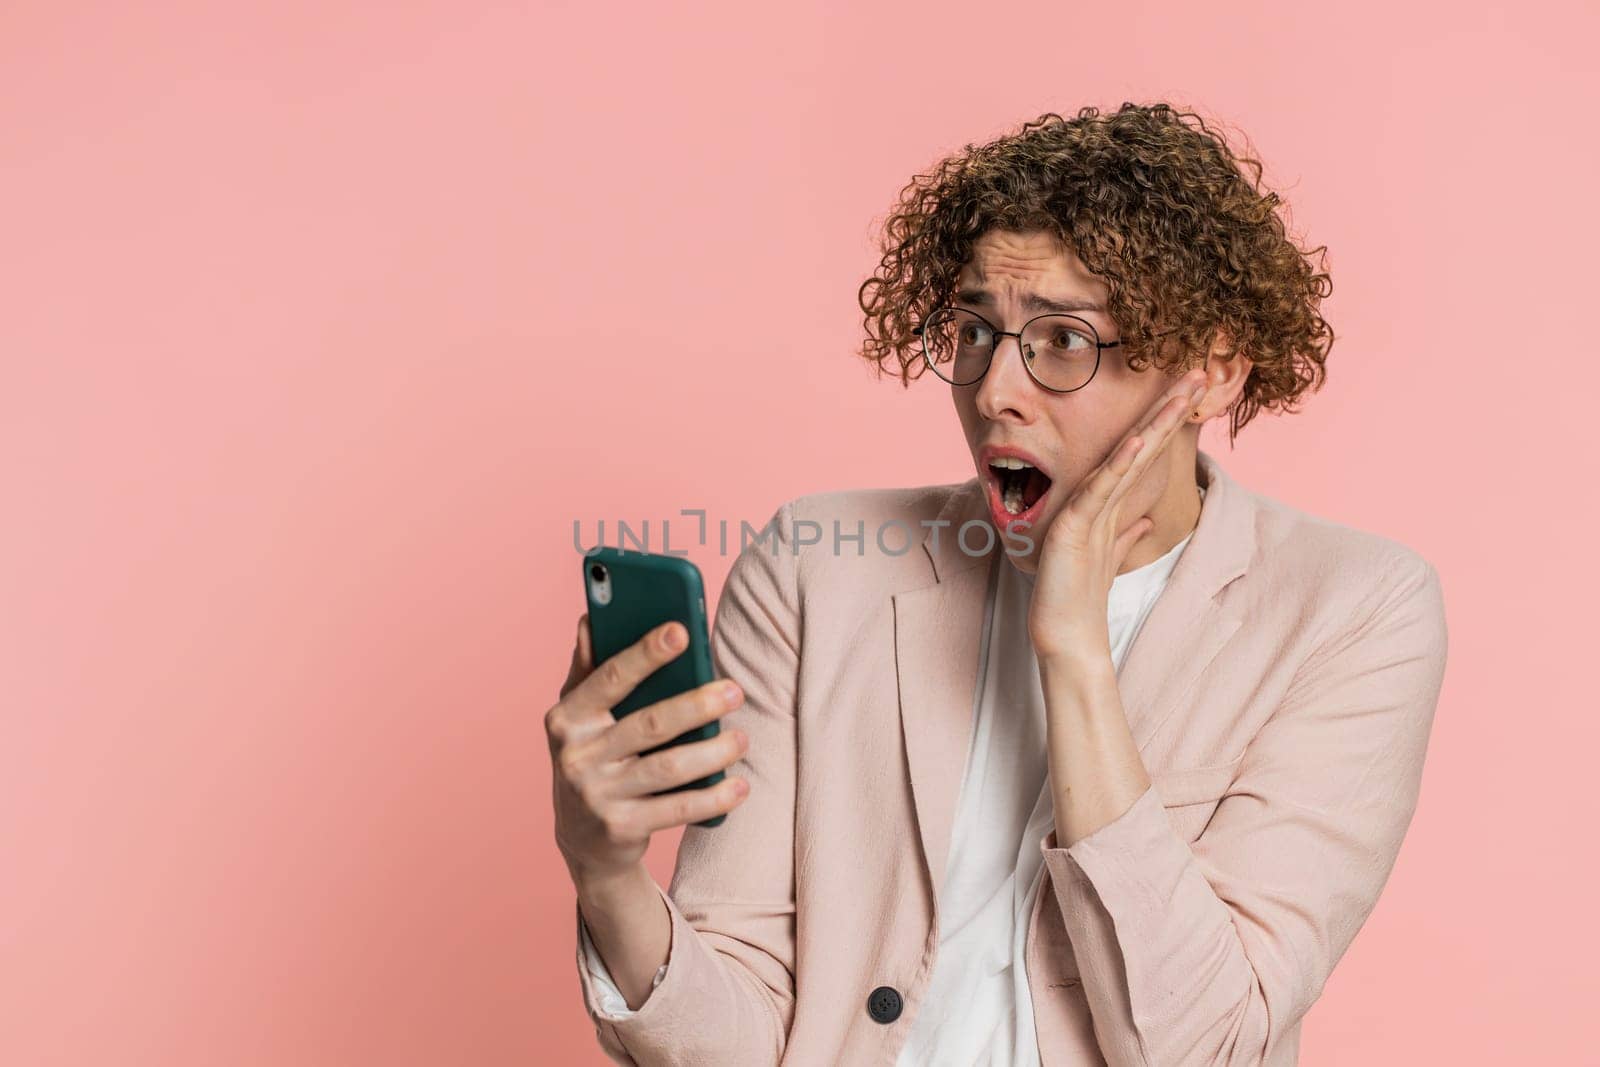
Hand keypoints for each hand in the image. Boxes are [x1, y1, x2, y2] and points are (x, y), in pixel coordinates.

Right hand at [546, 615, 750, 890]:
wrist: (583, 839)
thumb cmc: (593, 758)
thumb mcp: (580, 716)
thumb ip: (588, 669)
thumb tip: (592, 618)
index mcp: (567, 718)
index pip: (610, 678)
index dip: (646, 653)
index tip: (682, 630)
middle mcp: (577, 756)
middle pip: (649, 724)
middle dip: (696, 705)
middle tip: (735, 690)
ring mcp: (597, 795)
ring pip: (667, 768)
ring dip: (713, 752)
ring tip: (742, 738)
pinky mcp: (621, 828)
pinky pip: (676, 809)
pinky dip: (712, 797)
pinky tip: (739, 785)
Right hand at [1028, 368, 1207, 659]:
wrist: (1064, 636)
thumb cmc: (1079, 599)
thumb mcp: (1111, 561)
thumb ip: (1125, 537)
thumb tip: (1145, 522)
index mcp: (1107, 505)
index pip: (1144, 455)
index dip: (1167, 423)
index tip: (1193, 393)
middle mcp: (1095, 499)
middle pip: (1139, 445)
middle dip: (1168, 408)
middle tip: (1197, 372)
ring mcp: (1082, 510)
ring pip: (1124, 458)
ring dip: (1153, 424)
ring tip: (1179, 393)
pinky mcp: (1071, 527)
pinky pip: (1100, 491)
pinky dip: (1119, 465)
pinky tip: (1138, 440)